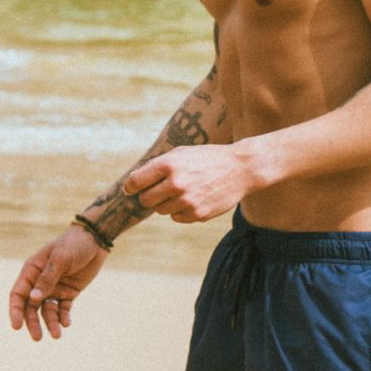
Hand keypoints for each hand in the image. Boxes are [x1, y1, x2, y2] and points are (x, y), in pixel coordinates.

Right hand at [9, 226, 108, 340]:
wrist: (96, 240)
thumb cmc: (74, 244)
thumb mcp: (60, 259)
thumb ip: (47, 279)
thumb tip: (33, 299)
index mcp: (32, 270)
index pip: (18, 294)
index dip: (15, 311)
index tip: (16, 327)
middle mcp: (40, 281)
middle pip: (31, 307)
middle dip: (33, 322)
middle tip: (37, 338)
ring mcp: (55, 288)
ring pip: (47, 310)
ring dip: (50, 323)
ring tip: (57, 335)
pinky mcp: (69, 292)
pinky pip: (63, 309)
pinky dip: (63, 317)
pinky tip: (67, 323)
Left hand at [123, 143, 253, 222]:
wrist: (240, 168)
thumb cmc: (206, 158)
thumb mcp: (181, 153)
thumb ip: (157, 166)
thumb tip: (133, 183)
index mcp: (169, 164)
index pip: (136, 182)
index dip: (130, 187)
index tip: (131, 189)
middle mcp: (176, 183)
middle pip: (145, 200)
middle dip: (149, 196)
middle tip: (160, 190)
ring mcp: (187, 201)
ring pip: (160, 210)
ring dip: (166, 203)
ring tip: (183, 191)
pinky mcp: (197, 214)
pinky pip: (176, 217)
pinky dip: (180, 211)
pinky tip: (194, 199)